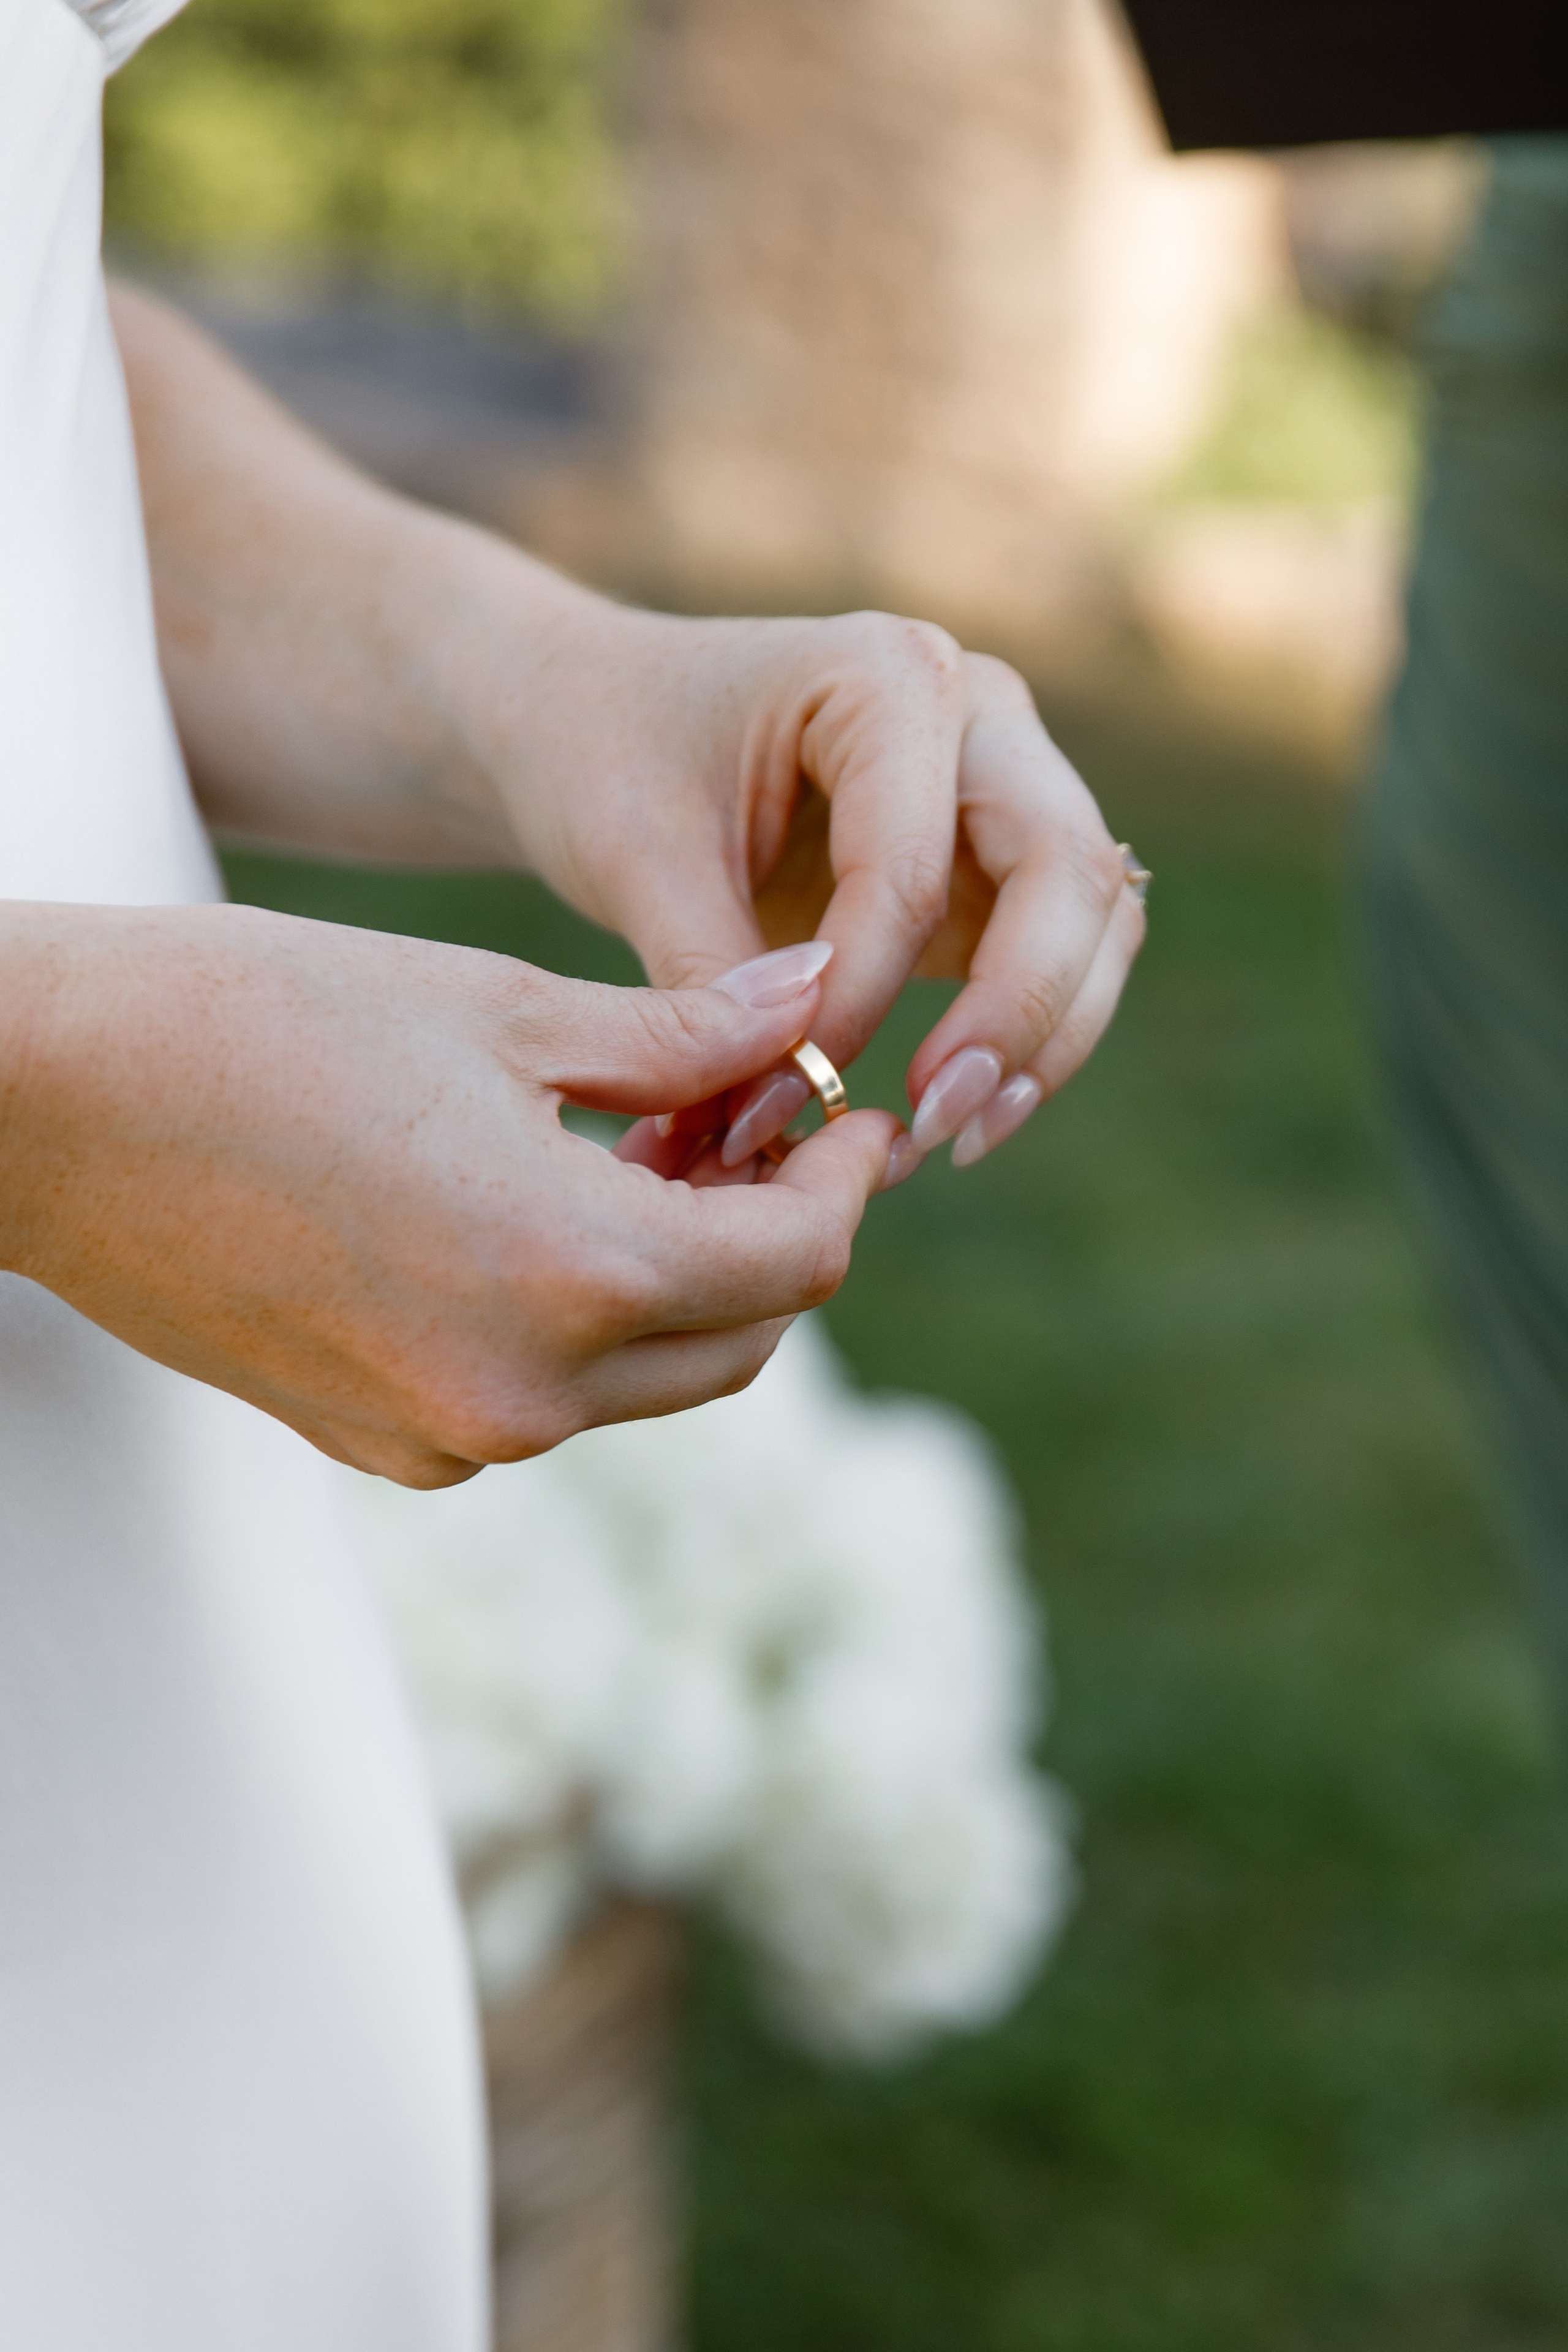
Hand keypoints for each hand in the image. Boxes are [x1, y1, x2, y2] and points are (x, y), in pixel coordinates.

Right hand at [0, 913, 895, 1485]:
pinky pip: (537, 1401)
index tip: (847, 1109)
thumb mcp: (497, 1005)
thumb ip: (683, 1035)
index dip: (843, 1182)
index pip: (793, 1264)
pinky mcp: (373, 1445)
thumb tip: (814, 1000)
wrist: (43, 1103)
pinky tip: (540, 1215)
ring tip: (647, 1154)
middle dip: (775, 1241)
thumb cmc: (256, 1017)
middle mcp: (519, 1395)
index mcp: (568, 1274)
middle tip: (763, 1130)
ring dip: (676, 1281)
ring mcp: (440, 1439)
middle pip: (737, 1346)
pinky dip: (577, 1324)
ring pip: (640, 1381)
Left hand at [465, 607, 1144, 1174]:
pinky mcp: (1001, 858)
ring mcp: (1006, 780)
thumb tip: (787, 1103)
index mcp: (884, 674)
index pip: (911, 865)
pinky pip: (1066, 949)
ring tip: (950, 1139)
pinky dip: (1032, 1036)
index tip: (781, 1095)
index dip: (860, 998)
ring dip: (1047, 1039)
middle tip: (934, 1126)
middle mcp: (977, 712)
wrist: (598, 719)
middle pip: (1066, 872)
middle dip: (1016, 1015)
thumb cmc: (608, 759)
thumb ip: (712, 976)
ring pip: (1096, 918)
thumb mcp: (633, 858)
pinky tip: (953, 1114)